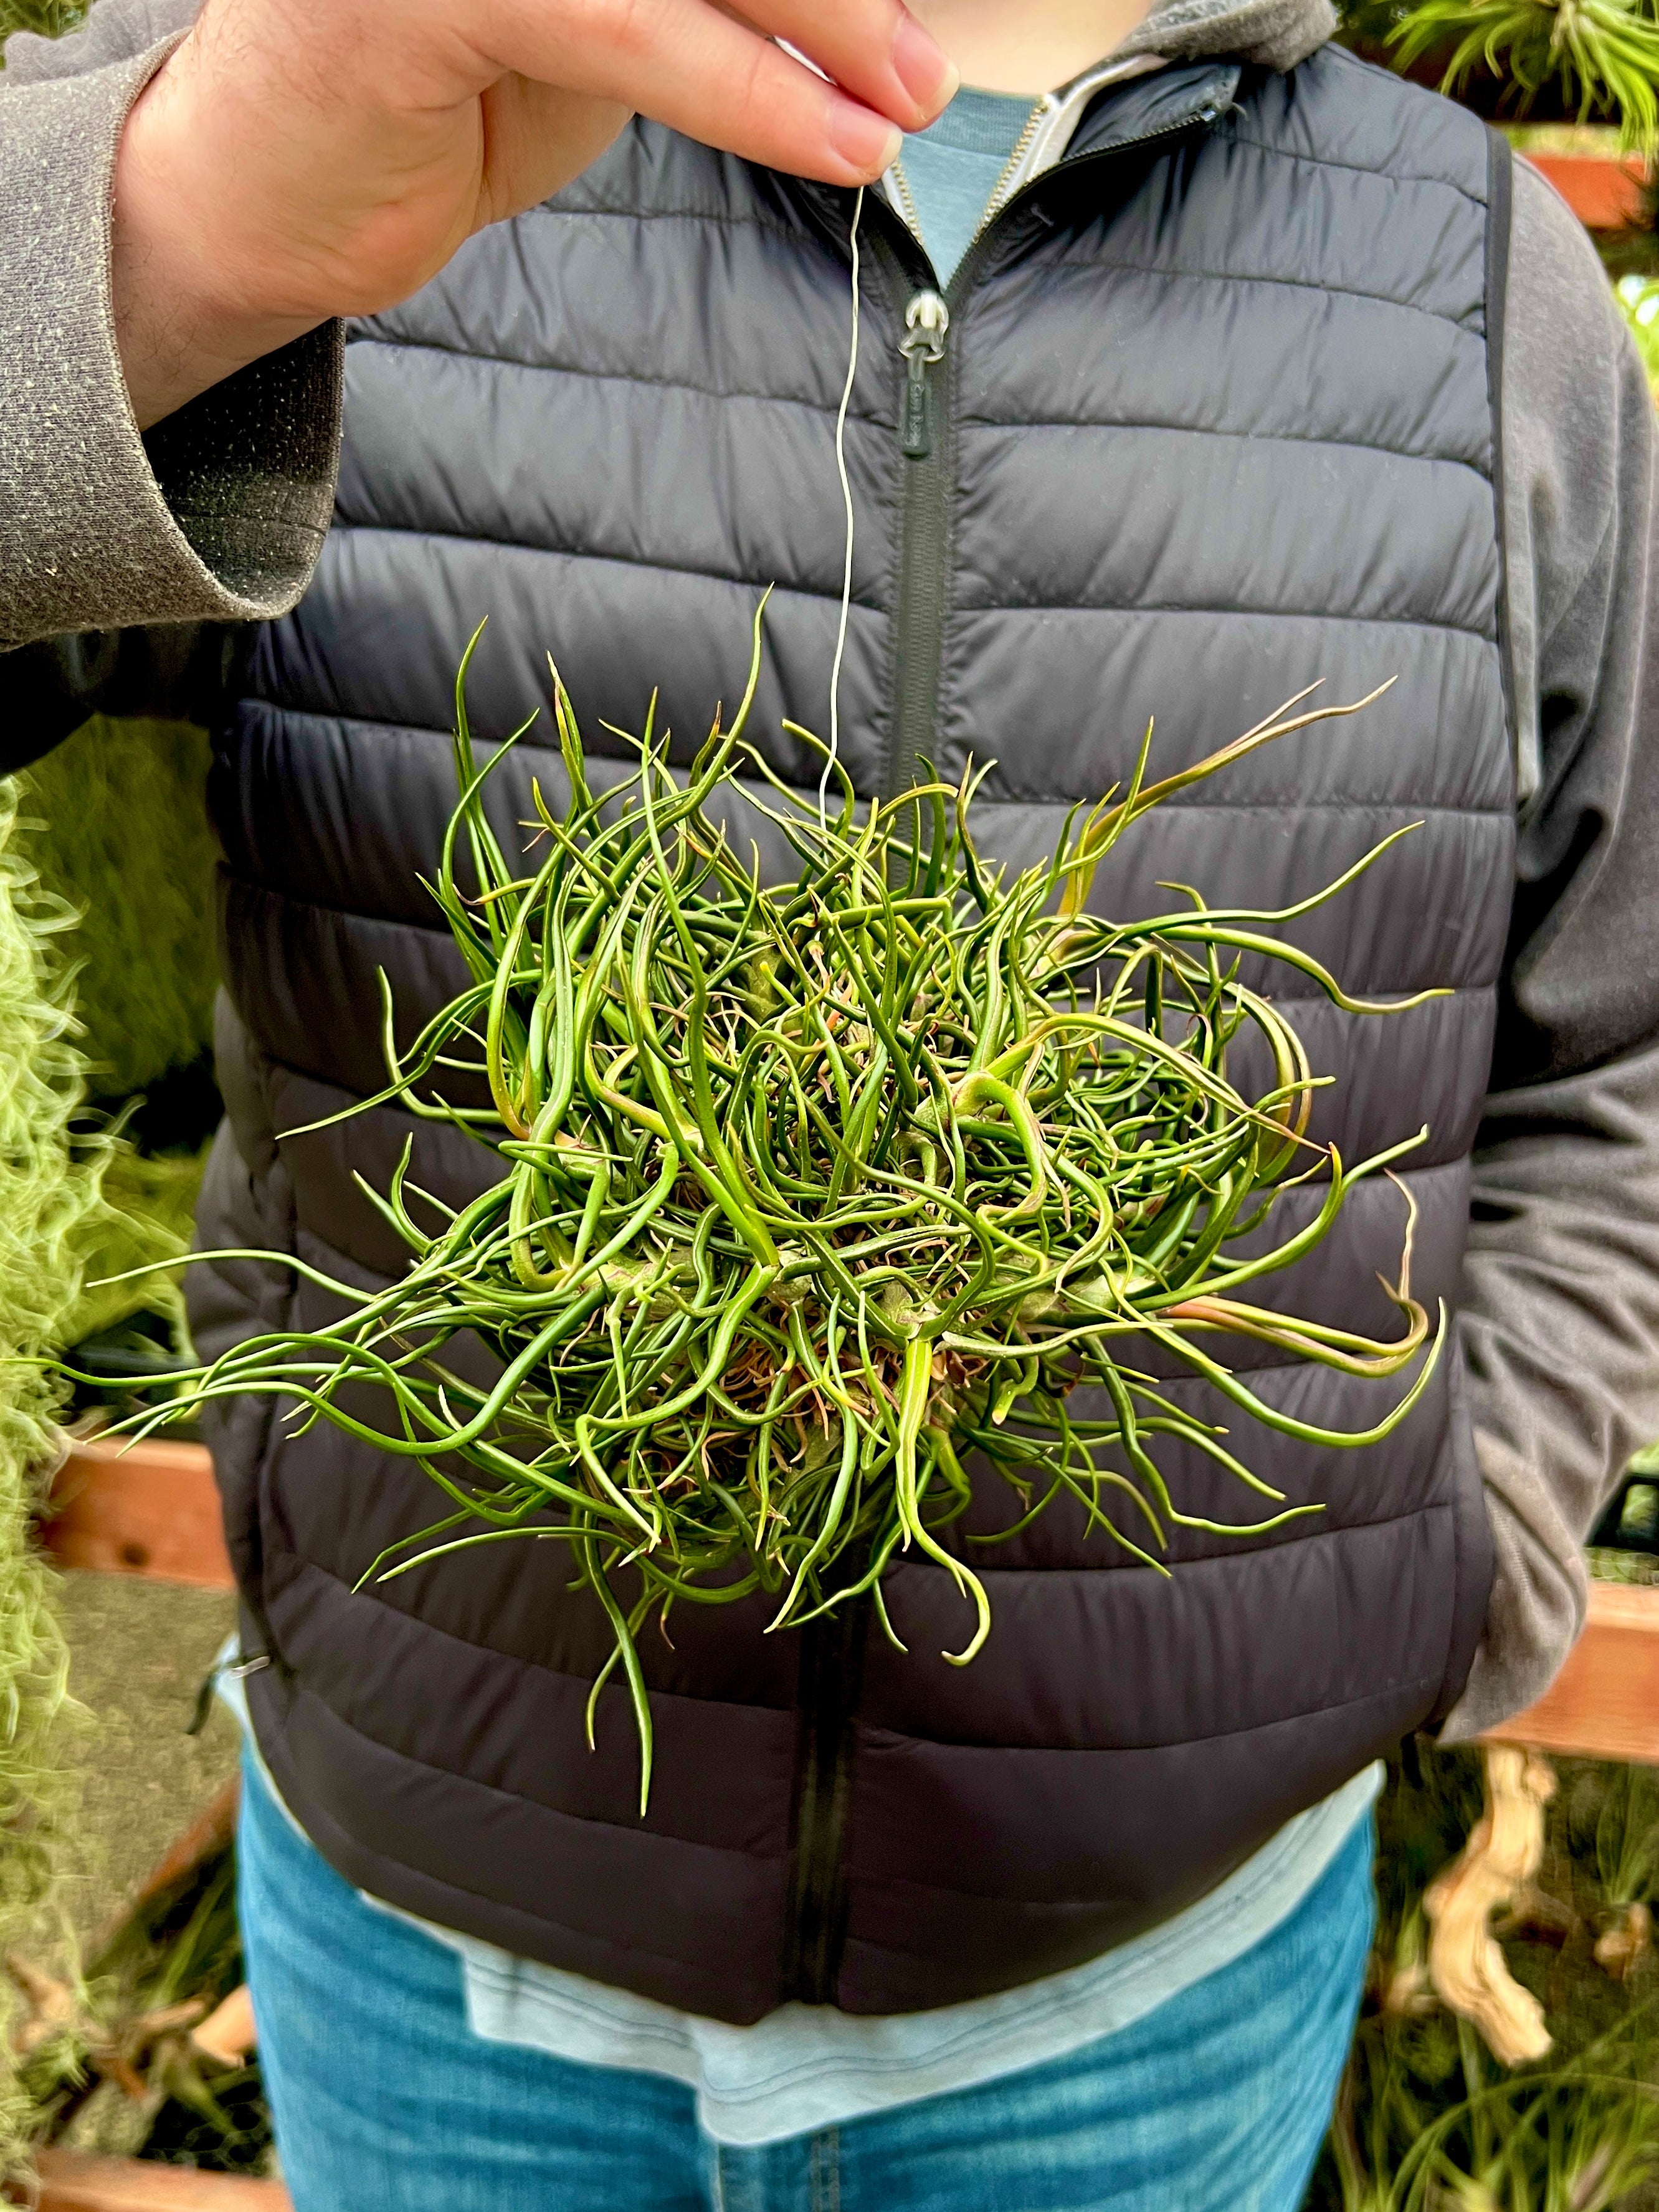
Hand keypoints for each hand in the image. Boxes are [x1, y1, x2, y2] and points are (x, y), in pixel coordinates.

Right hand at [113, 0, 957, 428]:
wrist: (275, 200)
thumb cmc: (439, 101)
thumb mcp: (600, 20)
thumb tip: (851, 15)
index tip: (900, 17)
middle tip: (922, 57)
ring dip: (819, 26)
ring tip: (901, 98)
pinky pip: (629, 23)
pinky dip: (747, 88)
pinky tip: (834, 141)